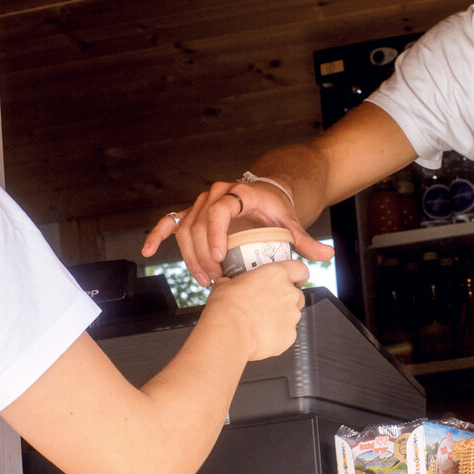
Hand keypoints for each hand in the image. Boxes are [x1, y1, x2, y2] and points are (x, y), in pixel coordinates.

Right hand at [142, 178, 332, 285]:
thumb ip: (305, 241)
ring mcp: (200, 203)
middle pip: (199, 224)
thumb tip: (327, 256)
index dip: (216, 233)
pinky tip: (147, 250)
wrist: (265, 194)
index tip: (219, 257)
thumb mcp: (291, 221)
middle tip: (215, 280)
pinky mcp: (191, 213)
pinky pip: (169, 221)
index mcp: (238, 193)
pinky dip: (157, 234)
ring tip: (204, 280)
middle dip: (203, 255)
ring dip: (190, 257)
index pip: (220, 209)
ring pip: (185, 229)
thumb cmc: (276, 208)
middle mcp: (215, 194)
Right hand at [204, 259, 308, 361]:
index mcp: (277, 274)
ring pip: (292, 315)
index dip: (298, 275)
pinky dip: (277, 335)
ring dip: (280, 318)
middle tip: (268, 304)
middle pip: (297, 295)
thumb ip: (233, 281)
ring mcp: (292, 316)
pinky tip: (261, 335)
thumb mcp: (225, 284)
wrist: (229, 332)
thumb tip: (226, 282)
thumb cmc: (227, 307)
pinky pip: (287, 334)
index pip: (300, 269)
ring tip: (260, 323)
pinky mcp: (290, 335)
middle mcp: (289, 293)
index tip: (294, 279)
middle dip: (286, 300)